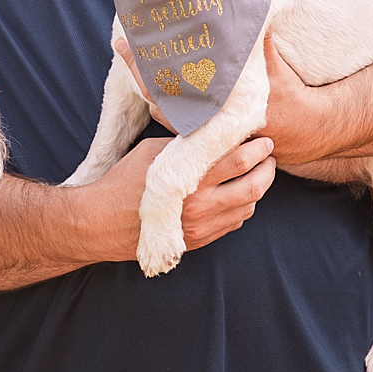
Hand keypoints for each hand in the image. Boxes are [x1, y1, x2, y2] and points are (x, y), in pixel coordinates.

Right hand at [96, 134, 275, 258]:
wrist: (104, 222)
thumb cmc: (124, 181)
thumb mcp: (153, 151)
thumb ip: (184, 144)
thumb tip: (208, 131)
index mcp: (191, 178)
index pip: (238, 160)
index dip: (256, 147)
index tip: (263, 135)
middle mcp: (202, 205)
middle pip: (253, 186)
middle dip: (267, 168)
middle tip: (268, 154)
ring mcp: (203, 227)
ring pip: (247, 207)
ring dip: (258, 188)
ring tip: (257, 172)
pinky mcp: (199, 240)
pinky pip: (233, 223)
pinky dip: (242, 207)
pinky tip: (238, 194)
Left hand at [114, 32, 364, 182]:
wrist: (303, 131)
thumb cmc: (287, 95)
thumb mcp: (272, 67)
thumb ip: (257, 39)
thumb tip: (251, 1)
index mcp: (216, 110)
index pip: (167, 91)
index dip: (144, 68)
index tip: (128, 43)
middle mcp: (206, 126)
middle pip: (158, 100)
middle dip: (138, 72)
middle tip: (121, 44)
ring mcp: (205, 132)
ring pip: (164, 110)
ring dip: (148, 83)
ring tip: (133, 53)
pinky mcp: (208, 133)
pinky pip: (178, 116)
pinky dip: (164, 96)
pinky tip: (155, 73)